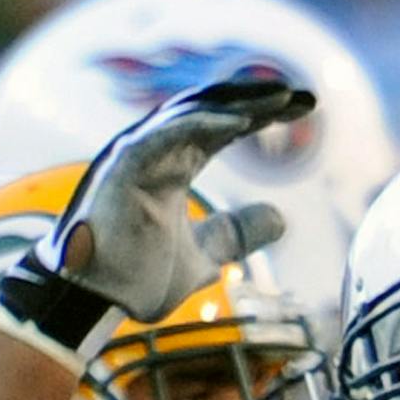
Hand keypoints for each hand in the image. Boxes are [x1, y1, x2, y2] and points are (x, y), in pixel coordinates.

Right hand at [0, 75, 307, 369]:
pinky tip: (240, 123)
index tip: (305, 110)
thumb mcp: (204, 257)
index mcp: (172, 167)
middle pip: (212, 111)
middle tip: (305, 95)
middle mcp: (155, 152)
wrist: (94, 304)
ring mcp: (136, 155)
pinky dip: (203, 125)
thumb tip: (279, 217)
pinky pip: (166, 135)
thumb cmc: (134, 278)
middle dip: (257, 100)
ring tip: (280, 99)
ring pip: (191, 114)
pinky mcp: (122, 166)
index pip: (223, 129)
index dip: (262, 116)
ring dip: (237, 104)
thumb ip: (235, 234)